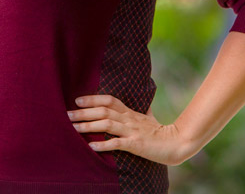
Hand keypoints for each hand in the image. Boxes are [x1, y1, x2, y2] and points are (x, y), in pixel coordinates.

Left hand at [67, 95, 195, 165]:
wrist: (177, 143)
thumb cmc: (161, 132)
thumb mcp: (150, 118)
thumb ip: (143, 110)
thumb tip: (145, 102)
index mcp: (130, 112)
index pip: (109, 100)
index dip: (92, 99)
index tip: (77, 100)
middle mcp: (129, 119)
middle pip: (103, 111)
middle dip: (84, 113)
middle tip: (67, 115)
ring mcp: (132, 131)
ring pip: (106, 124)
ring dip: (88, 126)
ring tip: (73, 128)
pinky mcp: (135, 144)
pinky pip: (117, 144)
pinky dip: (103, 145)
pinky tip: (91, 146)